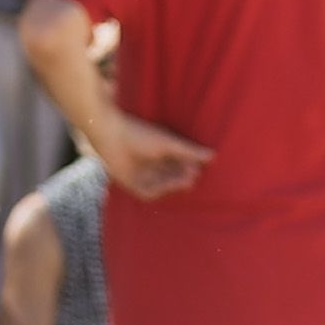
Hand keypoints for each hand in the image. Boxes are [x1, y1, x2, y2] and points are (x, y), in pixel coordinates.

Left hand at [93, 112, 214, 199]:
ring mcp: (139, 174)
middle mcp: (149, 164)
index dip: (189, 166)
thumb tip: (213, 155)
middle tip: (195, 174)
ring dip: (175, 182)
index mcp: (157, 152)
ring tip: (187, 178)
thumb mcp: (168, 143)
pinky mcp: (129, 182)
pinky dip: (158, 190)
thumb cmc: (138, 133)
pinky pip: (147, 192)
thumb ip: (189, 151)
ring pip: (162, 183)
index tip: (201, 166)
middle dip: (184, 176)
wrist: (111, 133)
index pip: (178, 163)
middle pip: (171, 175)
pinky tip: (168, 186)